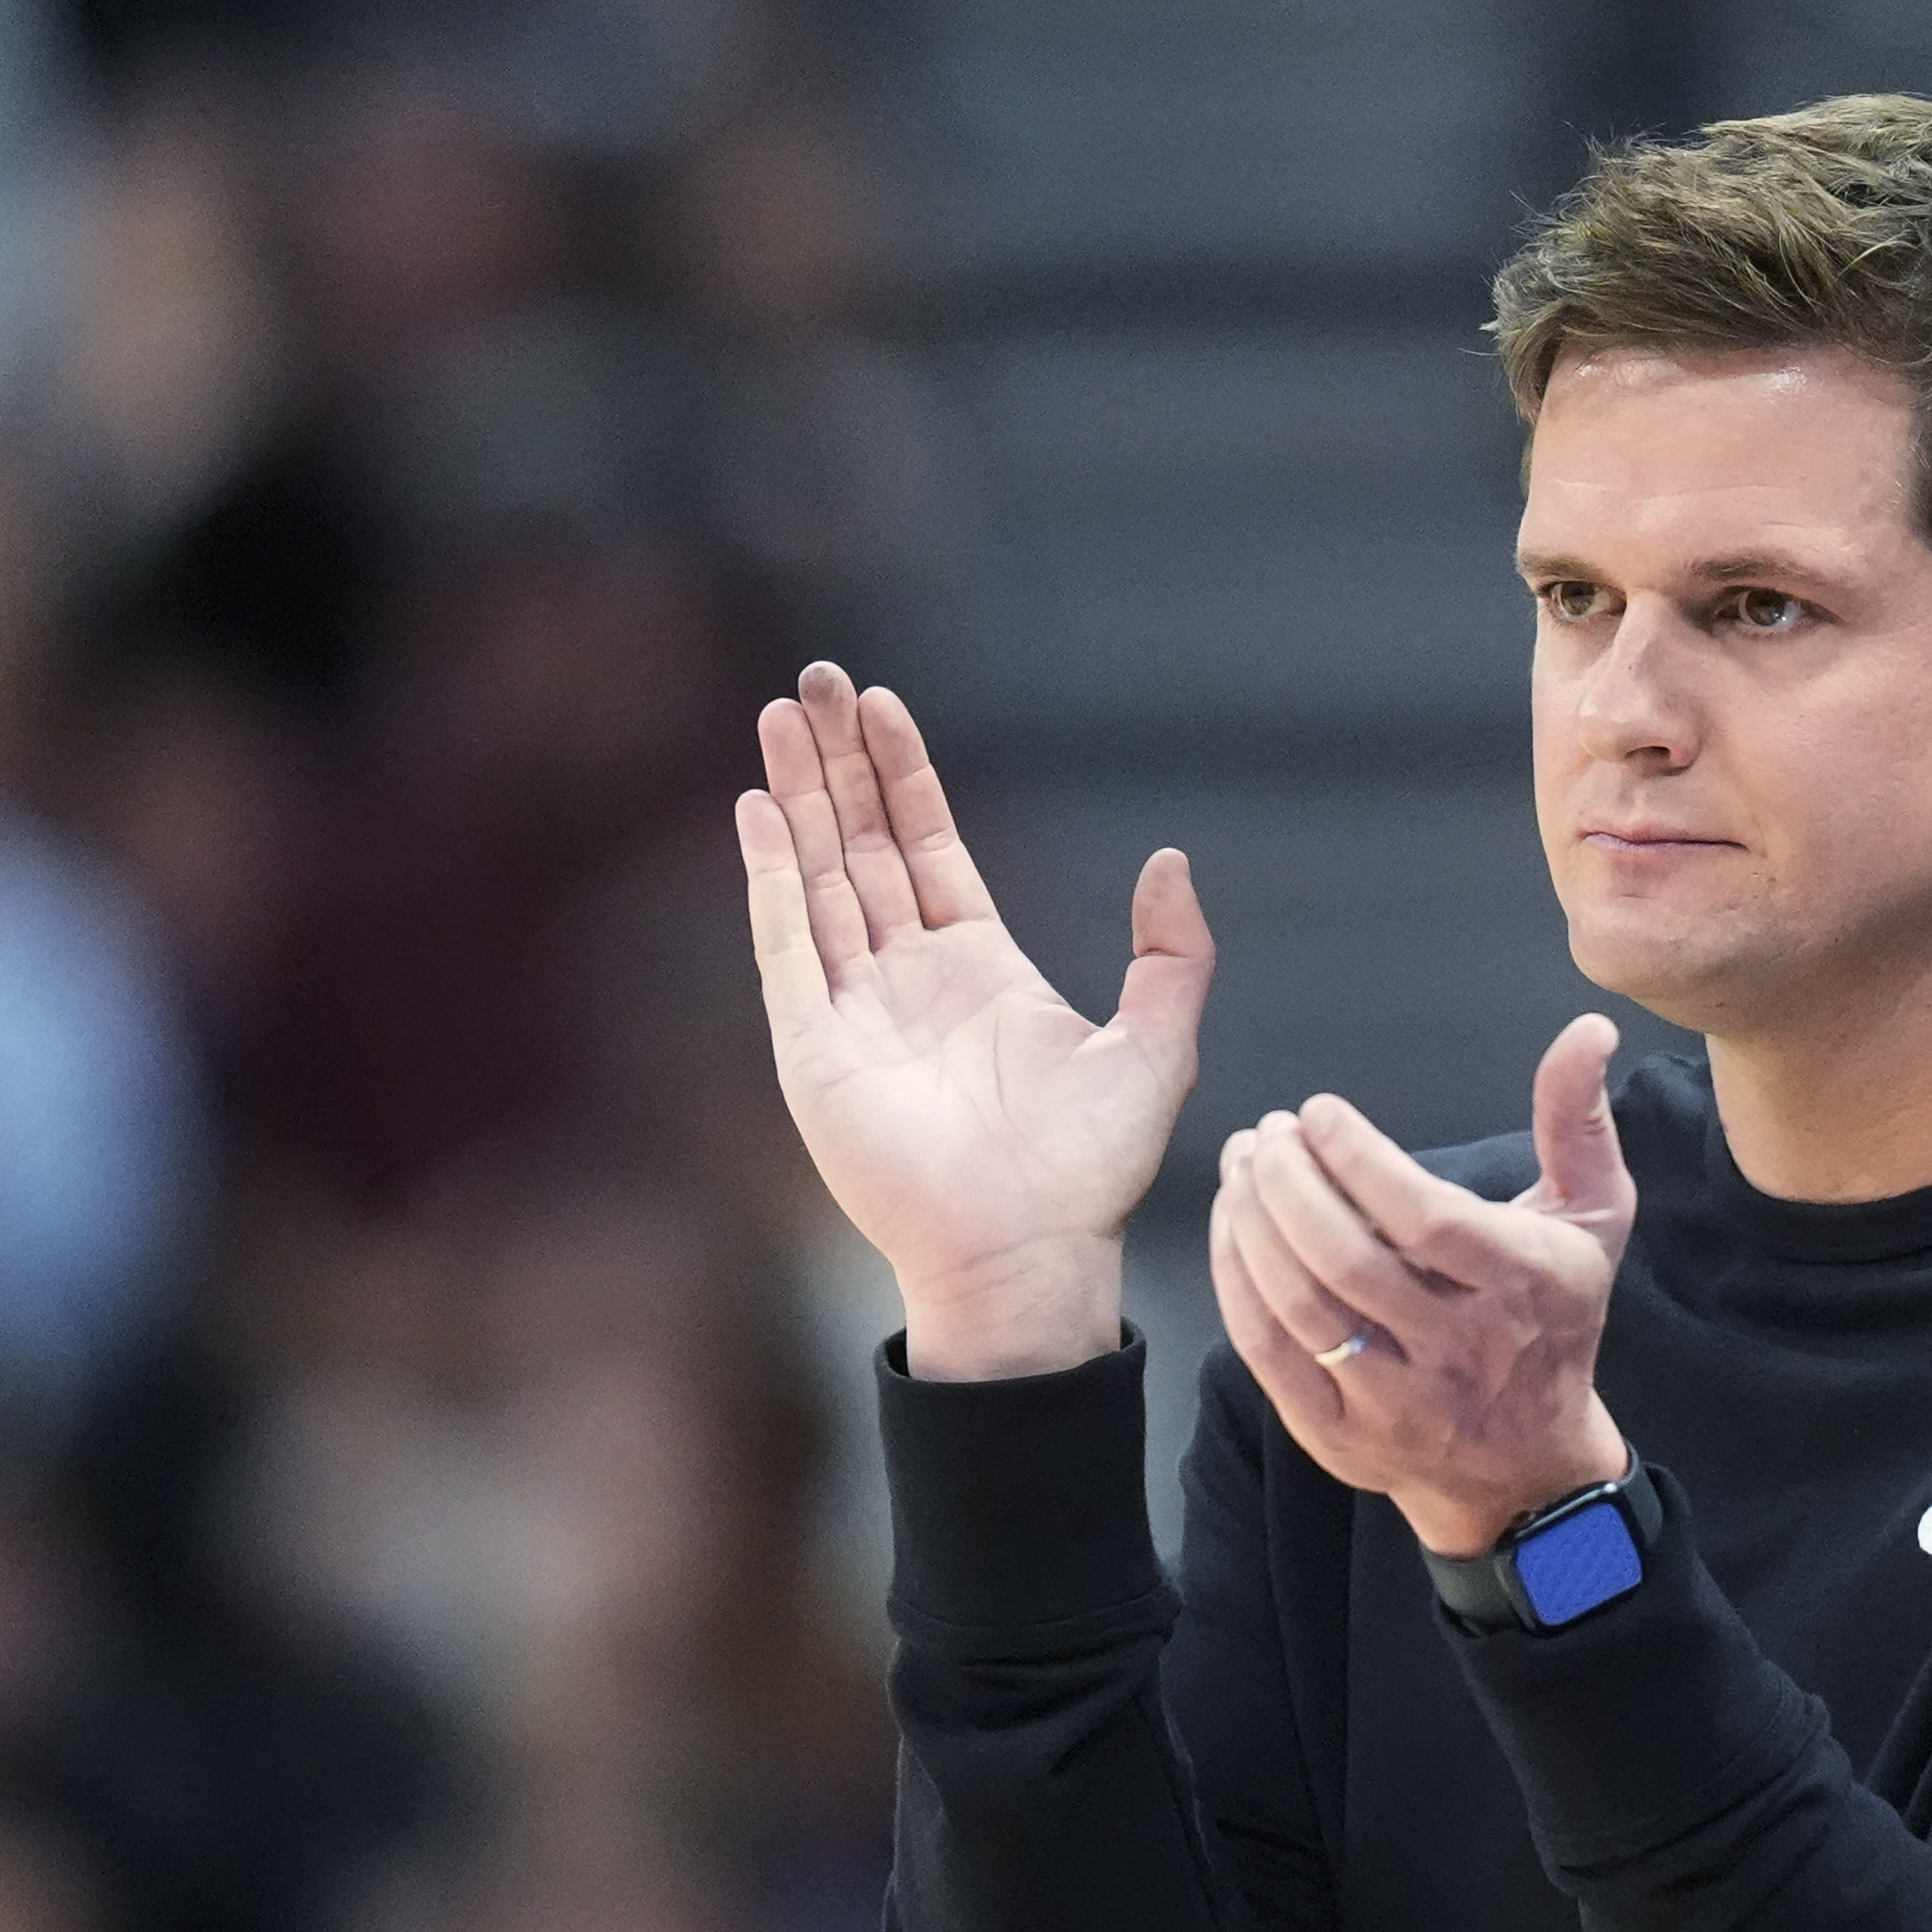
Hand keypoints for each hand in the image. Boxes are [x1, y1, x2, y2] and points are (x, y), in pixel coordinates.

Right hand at [737, 662, 1213, 1378]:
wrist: (1029, 1252)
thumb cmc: (1092, 1171)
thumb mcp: (1158, 1046)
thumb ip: (1172, 953)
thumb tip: (1170, 859)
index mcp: (980, 967)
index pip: (929, 844)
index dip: (904, 773)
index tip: (881, 704)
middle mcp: (908, 977)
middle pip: (863, 842)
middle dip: (838, 761)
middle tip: (815, 679)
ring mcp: (854, 1008)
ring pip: (819, 876)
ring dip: (799, 797)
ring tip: (779, 716)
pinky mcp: (813, 1046)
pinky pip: (786, 944)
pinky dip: (772, 877)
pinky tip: (758, 809)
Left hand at [1211, 1015, 1636, 1555]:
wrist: (1527, 1467)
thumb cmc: (1554, 1320)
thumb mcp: (1593, 1218)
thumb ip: (1578, 1121)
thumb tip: (1588, 1031)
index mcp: (1522, 1286)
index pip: (1424, 1220)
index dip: (1358, 1159)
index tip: (1318, 1112)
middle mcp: (1460, 1353)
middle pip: (1348, 1262)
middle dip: (1290, 1184)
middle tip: (1267, 1133)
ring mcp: (1396, 1403)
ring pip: (1301, 1309)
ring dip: (1255, 1227)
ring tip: (1242, 1167)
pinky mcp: (1340, 1437)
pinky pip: (1270, 1356)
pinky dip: (1237, 1285)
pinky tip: (1231, 1230)